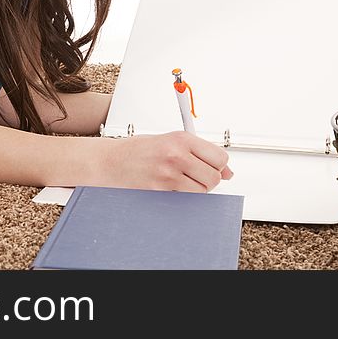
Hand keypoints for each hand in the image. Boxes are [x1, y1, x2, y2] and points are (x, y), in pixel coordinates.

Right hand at [105, 131, 232, 192]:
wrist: (110, 161)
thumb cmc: (138, 151)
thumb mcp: (170, 142)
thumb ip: (199, 153)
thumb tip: (227, 171)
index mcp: (180, 138)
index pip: (219, 157)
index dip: (219, 165)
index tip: (211, 166)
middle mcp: (176, 155)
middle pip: (214, 177)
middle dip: (210, 179)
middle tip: (195, 175)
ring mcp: (168, 174)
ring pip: (203, 191)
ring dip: (196, 189)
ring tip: (180, 180)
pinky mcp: (160, 191)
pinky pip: (186, 199)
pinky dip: (183, 197)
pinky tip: (170, 187)